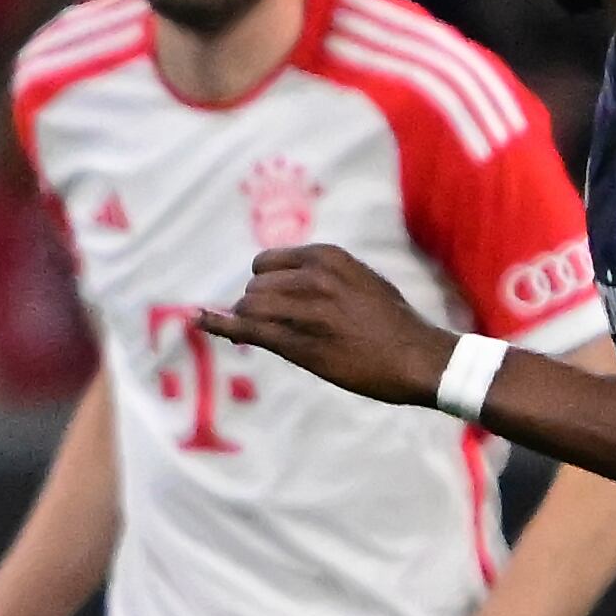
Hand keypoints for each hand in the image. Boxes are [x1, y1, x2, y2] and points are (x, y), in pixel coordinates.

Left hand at [202, 244, 456, 407]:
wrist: (417, 357)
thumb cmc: (392, 323)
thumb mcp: (361, 280)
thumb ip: (325, 275)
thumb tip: (287, 278)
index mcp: (328, 257)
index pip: (266, 263)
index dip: (266, 285)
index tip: (276, 302)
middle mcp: (313, 277)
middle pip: (254, 287)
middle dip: (260, 306)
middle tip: (286, 326)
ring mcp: (303, 309)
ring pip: (248, 306)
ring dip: (252, 323)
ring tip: (280, 336)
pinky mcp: (297, 342)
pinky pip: (244, 328)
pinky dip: (217, 324)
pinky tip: (197, 320)